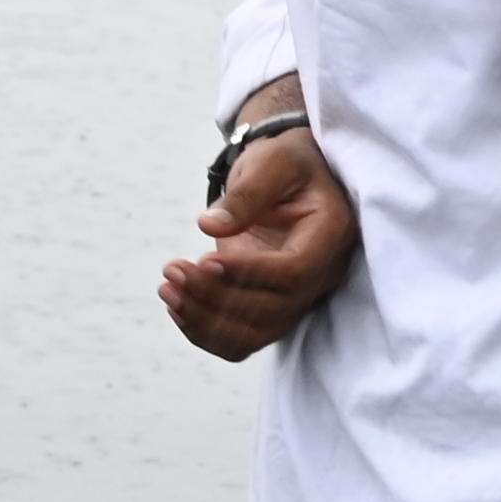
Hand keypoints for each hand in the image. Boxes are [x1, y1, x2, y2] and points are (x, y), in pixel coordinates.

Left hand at [163, 106, 360, 360]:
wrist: (289, 177)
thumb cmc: (286, 162)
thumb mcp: (271, 162)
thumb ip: (246, 193)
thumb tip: (210, 226)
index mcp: (332, 233)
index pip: (294, 272)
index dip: (247, 273)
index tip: (202, 259)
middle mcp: (323, 272)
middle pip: (273, 309)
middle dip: (215, 296)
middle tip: (172, 269)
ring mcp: (300, 295)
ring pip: (256, 334)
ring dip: (206, 321)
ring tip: (168, 288)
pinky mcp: (274, 306)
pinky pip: (244, 339)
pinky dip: (207, 332)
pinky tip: (177, 304)